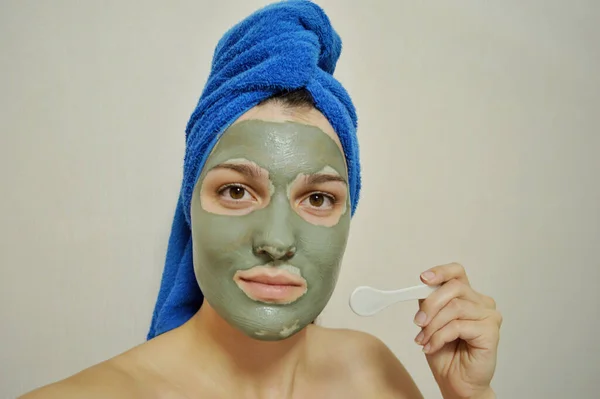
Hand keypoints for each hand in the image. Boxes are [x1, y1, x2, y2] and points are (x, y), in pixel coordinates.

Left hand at [413, 263, 500, 398]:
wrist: (456, 381)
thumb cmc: (446, 352)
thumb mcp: (430, 322)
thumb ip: (429, 303)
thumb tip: (421, 287)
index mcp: (467, 296)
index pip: (457, 272)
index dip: (440, 272)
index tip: (422, 278)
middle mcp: (481, 302)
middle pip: (454, 287)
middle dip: (430, 304)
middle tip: (417, 322)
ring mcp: (489, 316)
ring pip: (455, 307)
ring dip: (433, 325)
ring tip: (423, 340)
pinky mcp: (491, 331)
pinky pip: (458, 326)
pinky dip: (439, 337)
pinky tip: (432, 347)